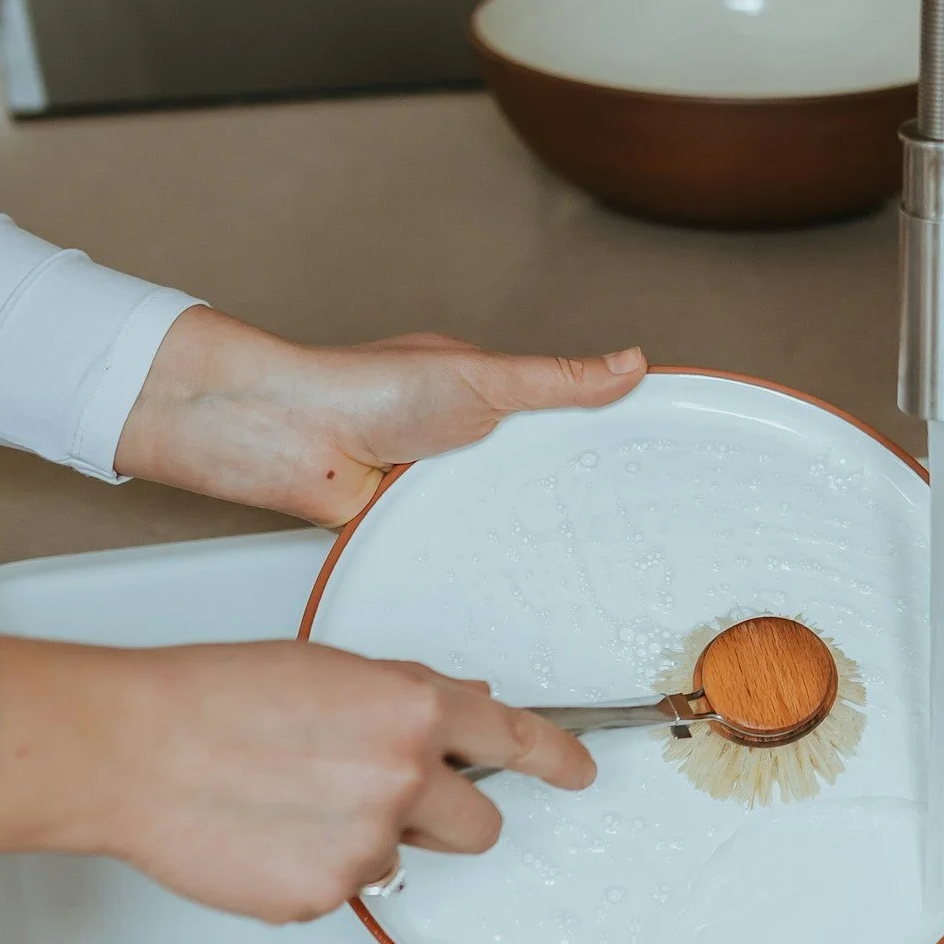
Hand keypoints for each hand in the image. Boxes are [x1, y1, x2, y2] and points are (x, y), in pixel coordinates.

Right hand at [0, 637, 595, 923]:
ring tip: (297, 803)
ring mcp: (367, 846)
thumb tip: (465, 707)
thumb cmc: (216, 696)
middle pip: (481, 825)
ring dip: (373, 840)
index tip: (579, 772)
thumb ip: (408, 695)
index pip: (517, 738)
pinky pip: (346, 891)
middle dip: (449, 816)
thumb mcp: (331, 670)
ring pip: (406, 859)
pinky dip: (317, 869)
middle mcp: (405, 779)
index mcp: (414, 710)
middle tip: (384, 794)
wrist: (133, 748)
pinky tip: (270, 833)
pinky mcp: (324, 897)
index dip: (557, 759)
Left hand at [117, 308, 644, 524]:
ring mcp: (437, 492)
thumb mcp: (483, 378)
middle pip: (537, 478)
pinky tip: (514, 582)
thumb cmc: (365, 388)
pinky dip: (482, 563)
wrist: (287, 439)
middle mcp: (463, 445)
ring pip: (502, 520)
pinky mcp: (412, 532)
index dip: (605, 440)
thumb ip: (558, 379)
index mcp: (485, 398)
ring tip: (587, 566)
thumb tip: (631, 361)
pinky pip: (460, 552)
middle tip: (634, 532)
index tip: (656, 464)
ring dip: (526, 535)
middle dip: (574, 501)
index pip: (561, 419)